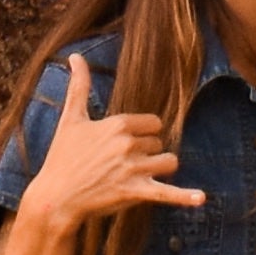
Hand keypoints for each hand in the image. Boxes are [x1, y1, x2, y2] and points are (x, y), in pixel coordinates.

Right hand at [17, 58, 204, 243]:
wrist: (55, 198)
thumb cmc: (61, 157)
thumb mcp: (71, 119)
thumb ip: (79, 85)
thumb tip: (75, 55)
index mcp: (118, 124)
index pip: (153, 123)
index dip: (142, 134)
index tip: (123, 144)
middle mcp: (128, 144)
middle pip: (159, 144)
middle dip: (146, 153)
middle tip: (119, 165)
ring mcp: (133, 169)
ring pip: (168, 163)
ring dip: (159, 169)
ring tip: (141, 176)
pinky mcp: (134, 192)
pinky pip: (166, 193)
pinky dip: (184, 197)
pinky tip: (201, 198)